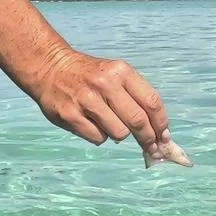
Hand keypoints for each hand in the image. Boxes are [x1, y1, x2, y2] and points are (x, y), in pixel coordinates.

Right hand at [30, 47, 193, 167]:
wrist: (51, 68)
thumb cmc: (90, 76)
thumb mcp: (115, 74)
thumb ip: (136, 97)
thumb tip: (159, 132)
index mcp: (121, 71)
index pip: (151, 102)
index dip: (161, 124)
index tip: (165, 137)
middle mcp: (105, 84)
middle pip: (138, 121)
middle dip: (148, 138)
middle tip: (151, 147)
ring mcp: (86, 100)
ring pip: (119, 133)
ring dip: (119, 134)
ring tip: (109, 123)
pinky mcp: (70, 115)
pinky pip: (98, 138)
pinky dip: (100, 136)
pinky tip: (91, 123)